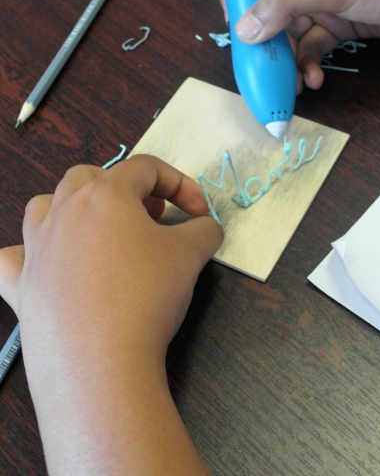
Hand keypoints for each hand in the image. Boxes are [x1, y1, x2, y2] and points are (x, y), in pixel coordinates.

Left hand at [0, 155, 222, 474]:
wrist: (101, 363)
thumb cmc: (147, 295)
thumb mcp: (191, 256)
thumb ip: (204, 230)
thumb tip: (207, 227)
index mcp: (105, 194)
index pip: (146, 168)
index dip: (180, 183)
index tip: (199, 212)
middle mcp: (64, 211)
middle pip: (91, 177)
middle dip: (125, 189)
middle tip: (150, 217)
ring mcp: (36, 247)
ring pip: (47, 205)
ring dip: (75, 208)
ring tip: (99, 232)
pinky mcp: (20, 285)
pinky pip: (13, 258)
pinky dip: (29, 255)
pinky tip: (47, 266)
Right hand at [219, 0, 379, 91]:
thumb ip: (286, 4)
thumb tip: (244, 29)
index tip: (236, 27)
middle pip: (267, 12)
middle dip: (263, 43)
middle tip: (261, 69)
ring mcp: (321, 5)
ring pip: (289, 37)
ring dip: (287, 63)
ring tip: (291, 85)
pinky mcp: (337, 27)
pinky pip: (311, 50)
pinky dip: (309, 67)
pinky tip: (314, 81)